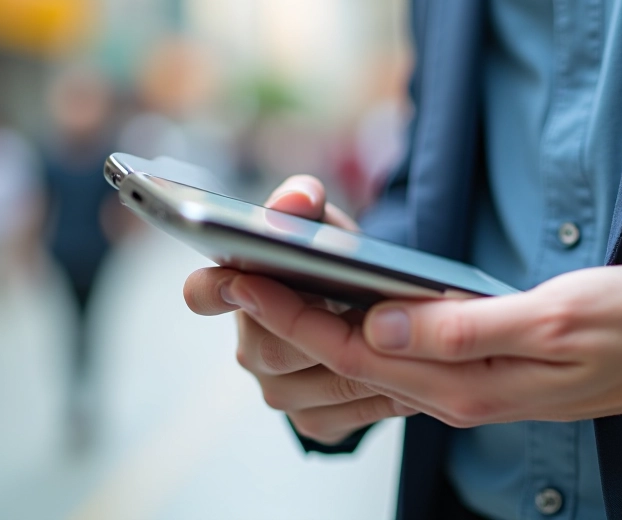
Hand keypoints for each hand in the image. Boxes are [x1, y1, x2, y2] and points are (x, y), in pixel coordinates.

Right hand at [183, 176, 416, 444]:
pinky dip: (387, 389)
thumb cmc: (334, 259)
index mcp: (236, 294)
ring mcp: (281, 391)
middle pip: (278, 348)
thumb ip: (304, 203)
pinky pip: (354, 412)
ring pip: (324, 381)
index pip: (205, 293)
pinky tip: (416, 370)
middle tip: (372, 310)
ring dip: (369, 361)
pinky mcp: (316, 422)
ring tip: (408, 337)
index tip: (233, 278)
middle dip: (327, 330)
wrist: (367, 310)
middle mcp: (251, 349)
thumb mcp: (322, 225)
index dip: (211, 290)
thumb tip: (295, 200)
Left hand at [221, 264, 621, 428]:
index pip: (359, 349)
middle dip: (285, 322)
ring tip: (268, 288)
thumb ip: (466, 327)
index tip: (244, 278)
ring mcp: (469, 388)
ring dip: (315, 327)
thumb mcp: (555, 315)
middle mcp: (459, 394)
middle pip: (351, 360)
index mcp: (471, 382)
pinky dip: (361, 332)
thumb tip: (385, 323)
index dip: (296, 314)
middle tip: (231, 279)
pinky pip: (404, 360)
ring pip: (372, 363)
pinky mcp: (481, 374)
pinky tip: (344, 308)